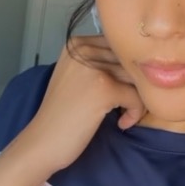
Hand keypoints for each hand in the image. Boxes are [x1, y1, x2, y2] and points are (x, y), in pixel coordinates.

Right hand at [23, 35, 145, 175]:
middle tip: (127, 105)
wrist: (43, 142)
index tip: (123, 89)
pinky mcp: (103, 89)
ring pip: (137, 77)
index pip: (120, 45)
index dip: (128, 68)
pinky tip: (122, 123)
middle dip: (136, 85)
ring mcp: (93, 69)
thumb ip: (101, 63)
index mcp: (77, 44)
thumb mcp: (76, 77)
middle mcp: (84, 50)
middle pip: (130, 60)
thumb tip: (141, 61)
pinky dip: (135, 113)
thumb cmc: (62, 114)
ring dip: (137, 100)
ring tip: (123, 115)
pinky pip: (137, 96)